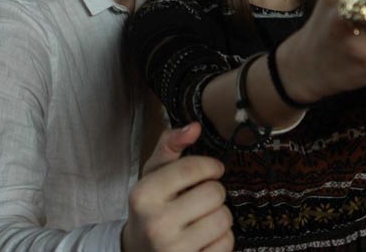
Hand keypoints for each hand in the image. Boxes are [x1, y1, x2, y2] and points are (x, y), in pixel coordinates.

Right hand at [122, 123, 232, 251]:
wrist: (138, 251)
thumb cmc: (152, 206)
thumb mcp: (153, 174)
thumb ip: (170, 145)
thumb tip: (195, 126)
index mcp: (143, 195)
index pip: (193, 168)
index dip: (210, 166)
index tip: (213, 170)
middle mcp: (156, 224)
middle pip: (214, 193)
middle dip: (214, 192)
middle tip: (201, 198)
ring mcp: (173, 250)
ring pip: (224, 218)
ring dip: (219, 215)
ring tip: (203, 217)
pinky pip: (227, 243)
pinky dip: (222, 238)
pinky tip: (205, 238)